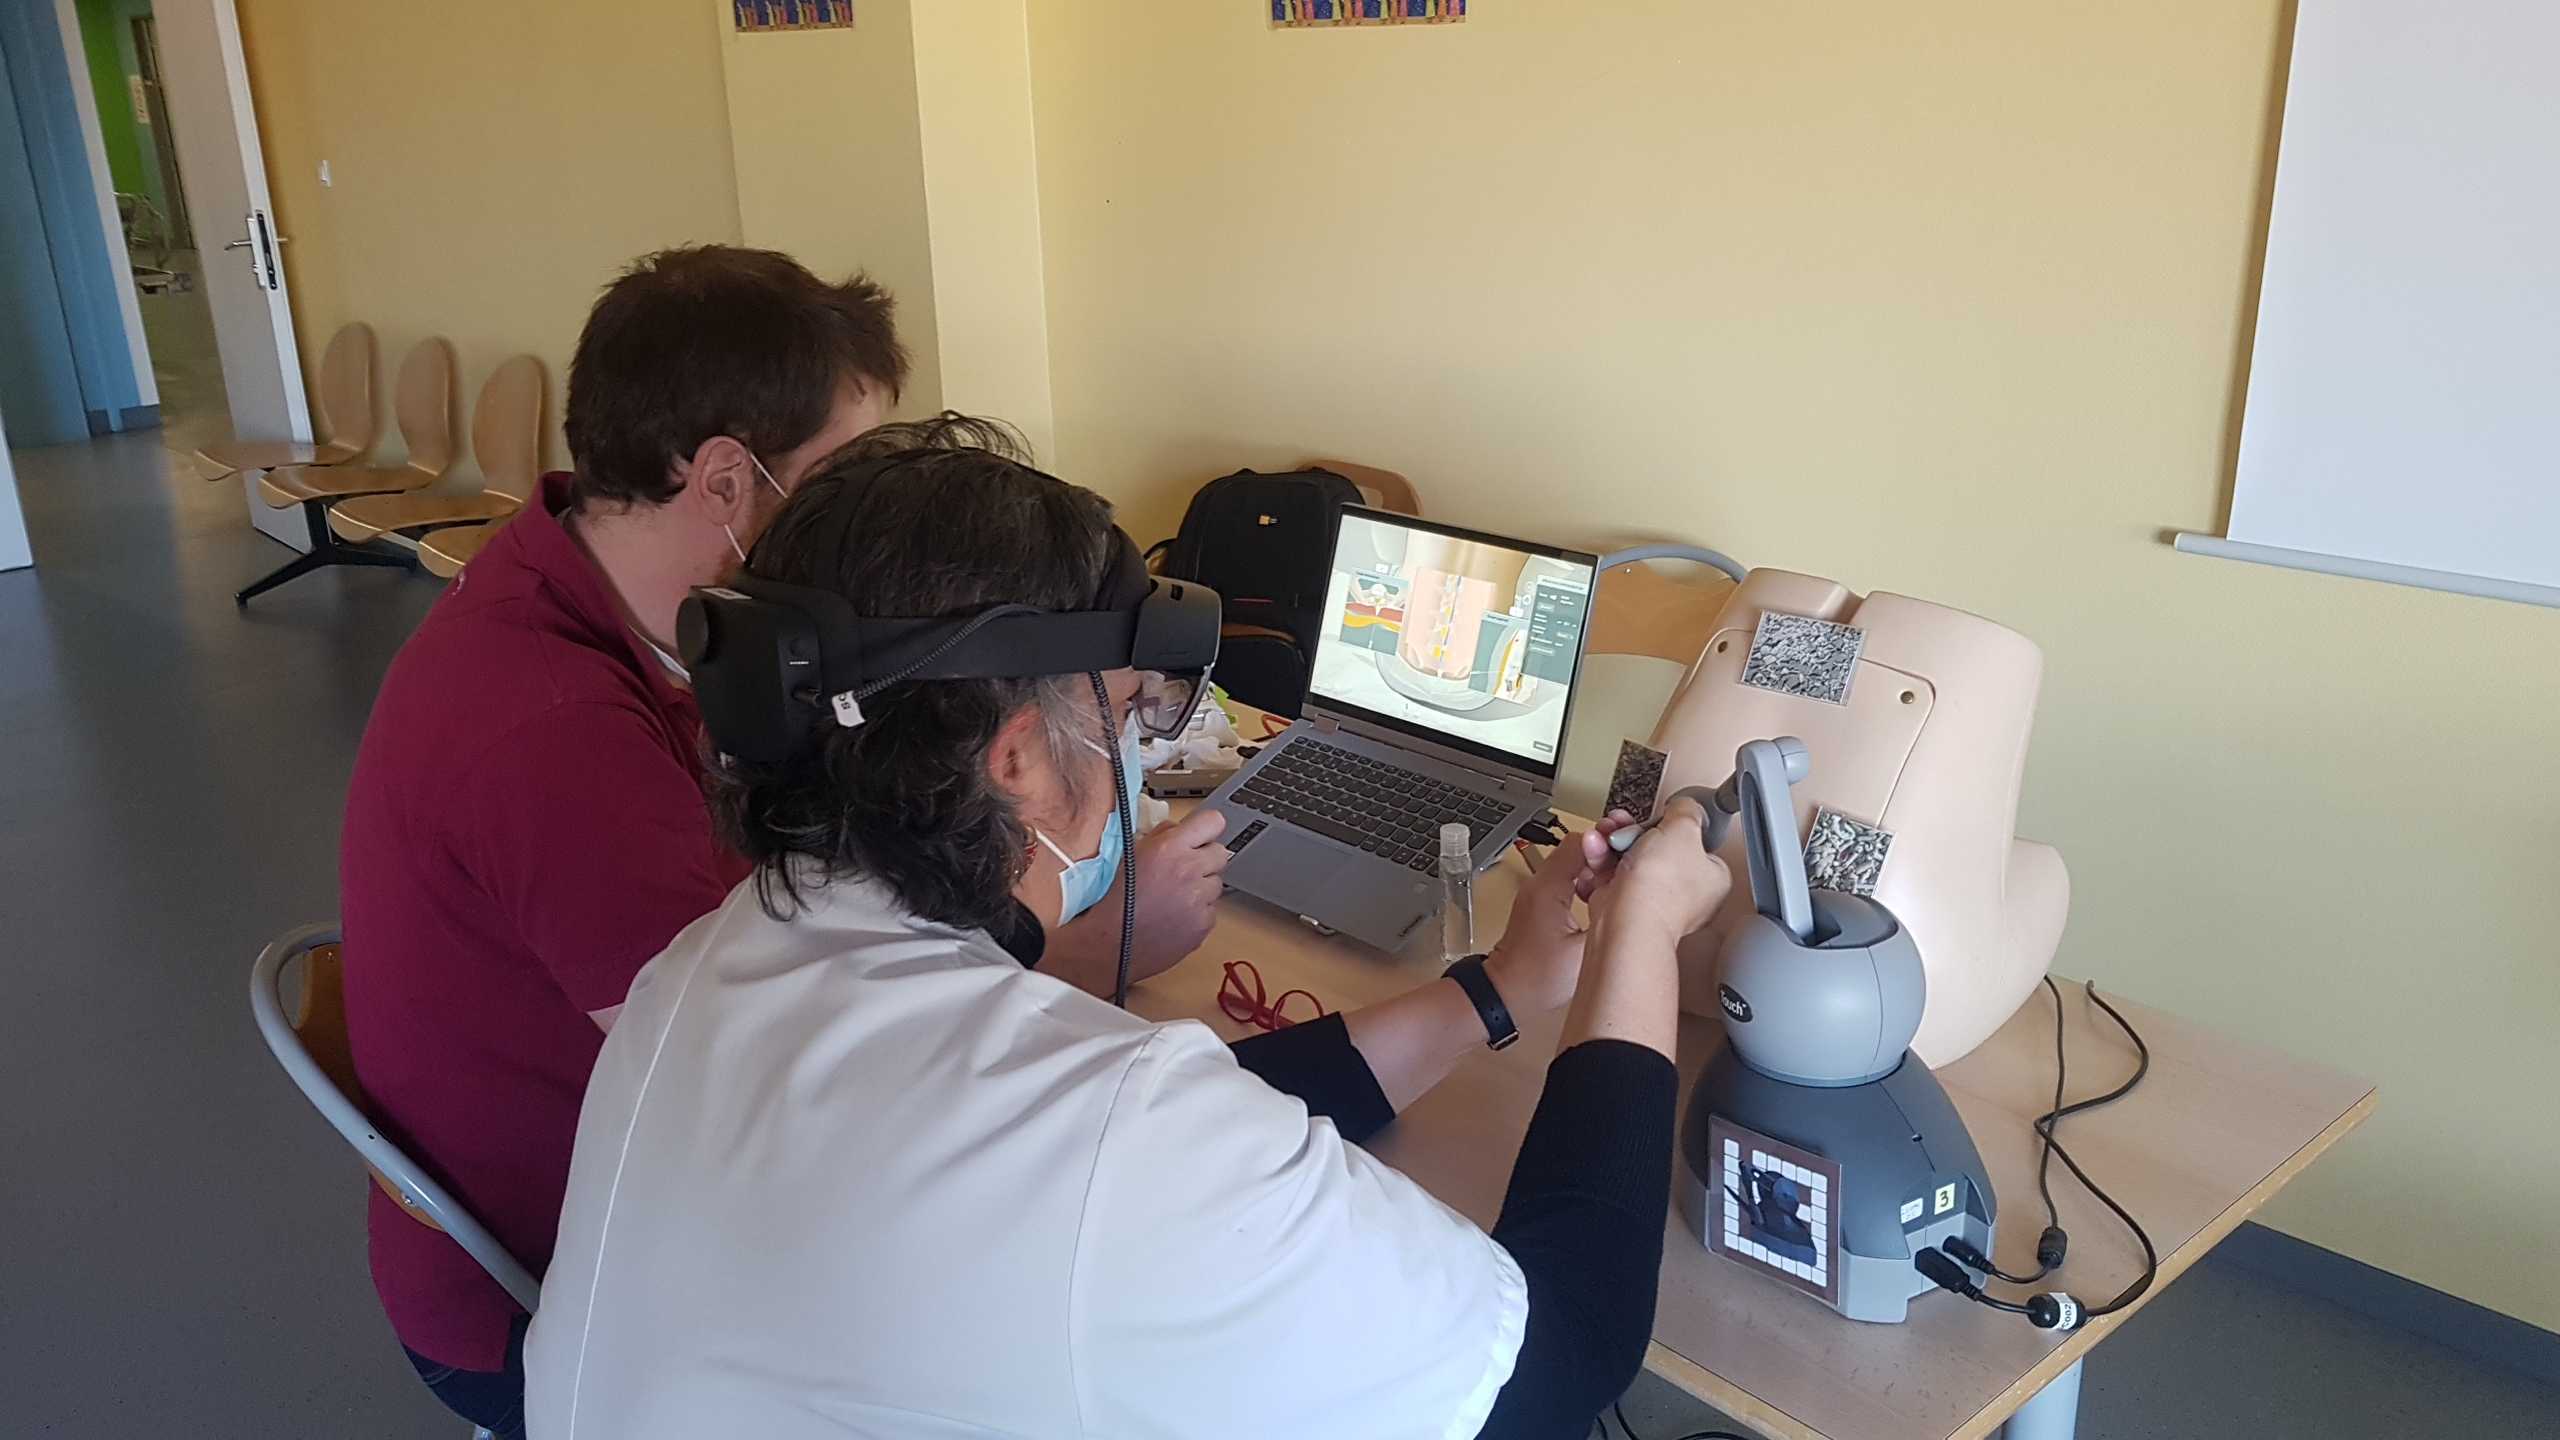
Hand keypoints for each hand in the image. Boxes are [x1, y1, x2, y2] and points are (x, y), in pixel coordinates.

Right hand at [1118, 806, 1232, 981]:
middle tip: (1184, 870)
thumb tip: (1178, 829)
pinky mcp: (1204, 924)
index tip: (1202, 836)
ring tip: (1174, 897)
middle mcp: (1189, 870)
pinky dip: (1198, 912)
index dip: (1207, 829)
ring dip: (1201, 887)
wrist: (1111, 943)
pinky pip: (1211, 910)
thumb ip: (1160, 836)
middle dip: (1205, 859)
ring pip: (1217, 883)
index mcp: (1170, 848)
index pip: (1213, 821)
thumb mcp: (1131, 854)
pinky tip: (1175, 916)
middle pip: (1220, 853)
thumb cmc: (1115, 900)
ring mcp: (1199, 899)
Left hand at [1483, 813, 1639, 1015]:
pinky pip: (1568, 878)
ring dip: (1599, 866)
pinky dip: (1589, 880)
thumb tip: (1634, 895)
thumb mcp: (1583, 950)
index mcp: (1548, 887)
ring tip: (1625, 879)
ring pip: (1575, 862)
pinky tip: (1606, 895)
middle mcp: (1540, 882)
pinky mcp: (1542, 901)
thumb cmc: (1538, 978)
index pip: (1582, 842)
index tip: (1633, 851)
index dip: (1610, 842)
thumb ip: (1609, 915)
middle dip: (1608, 851)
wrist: (1505, 993)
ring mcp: (1540, 891)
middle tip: (1635, 862)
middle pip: (1579, 847)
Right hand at [1579, 794, 1730, 943]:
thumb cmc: (1661, 887)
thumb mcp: (1684, 826)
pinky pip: (1610, 872)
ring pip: (1630, 856)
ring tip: (1606, 832)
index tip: (1662, 816)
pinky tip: (1596, 847)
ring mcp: (1652, 898)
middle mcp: (1685, 892)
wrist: (1626, 919)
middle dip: (1634, 830)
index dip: (1675, 825)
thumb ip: (1687, 809)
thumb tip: (1684, 805)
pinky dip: (1600, 857)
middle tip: (1626, 823)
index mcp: (1712, 878)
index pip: (1697, 842)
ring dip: (1613, 840)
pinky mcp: (1623, 903)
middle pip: (1657, 846)